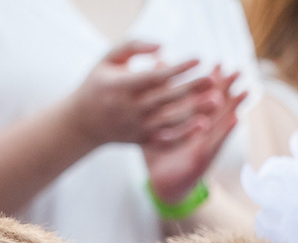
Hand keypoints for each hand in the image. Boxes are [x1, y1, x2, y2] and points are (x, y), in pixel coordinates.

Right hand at [70, 41, 219, 152]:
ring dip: (194, 111)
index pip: (155, 77)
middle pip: (167, 98)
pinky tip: (203, 126)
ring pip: (170, 121)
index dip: (178, 68)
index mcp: (121, 87)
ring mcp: (136, 127)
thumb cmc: (98, 83)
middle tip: (214, 78)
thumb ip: (134, 46)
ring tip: (216, 100)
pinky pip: (166, 140)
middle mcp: (130, 109)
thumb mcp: (108, 58)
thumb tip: (164, 47)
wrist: (81, 123)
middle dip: (192, 88)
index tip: (198, 58)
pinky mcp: (141, 140)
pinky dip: (184, 135)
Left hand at [140, 67, 245, 204]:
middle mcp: (201, 132)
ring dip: (234, 107)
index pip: (202, 97)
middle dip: (228, 89)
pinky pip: (216, 142)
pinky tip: (237, 118)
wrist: (161, 185)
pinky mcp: (203, 158)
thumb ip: (157, 101)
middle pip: (216, 106)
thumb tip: (154, 75)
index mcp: (191, 122)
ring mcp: (205, 145)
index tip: (218, 63)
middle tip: (237, 70)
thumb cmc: (159, 154)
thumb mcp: (155, 125)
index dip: (212, 81)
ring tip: (245, 91)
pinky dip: (226, 130)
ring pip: (221, 122)